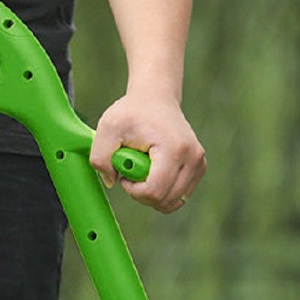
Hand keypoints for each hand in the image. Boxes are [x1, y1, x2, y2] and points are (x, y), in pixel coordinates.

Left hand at [90, 91, 205, 214]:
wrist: (155, 97)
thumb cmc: (132, 112)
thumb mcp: (108, 128)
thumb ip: (100, 157)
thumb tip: (111, 182)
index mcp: (174, 149)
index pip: (154, 191)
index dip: (134, 191)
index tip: (124, 173)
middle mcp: (192, 158)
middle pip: (164, 200)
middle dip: (142, 194)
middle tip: (132, 171)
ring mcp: (199, 164)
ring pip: (173, 202)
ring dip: (152, 195)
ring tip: (143, 171)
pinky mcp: (199, 168)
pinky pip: (179, 197)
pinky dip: (163, 192)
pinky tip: (154, 173)